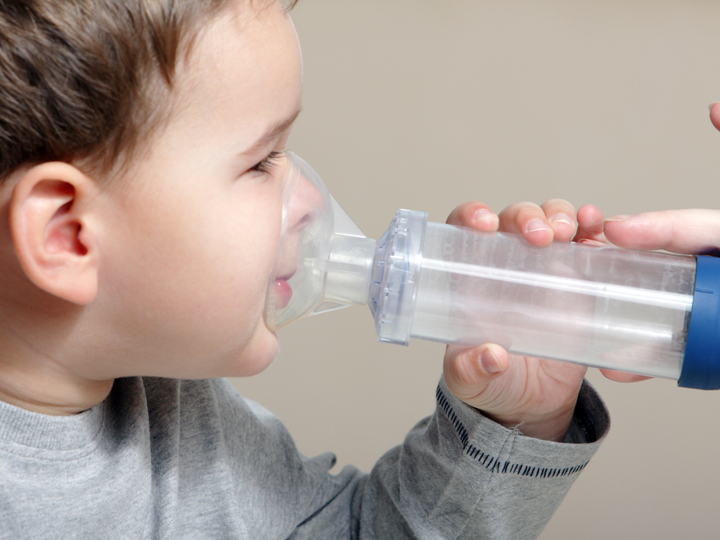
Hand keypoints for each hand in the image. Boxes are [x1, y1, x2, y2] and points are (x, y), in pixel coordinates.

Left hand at [443, 199, 586, 441]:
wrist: (532, 404)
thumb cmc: (492, 383)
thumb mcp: (470, 381)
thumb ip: (470, 370)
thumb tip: (490, 357)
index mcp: (472, 281)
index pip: (464, 231)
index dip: (472, 216)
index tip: (485, 223)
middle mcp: (507, 266)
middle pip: (513, 219)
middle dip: (526, 216)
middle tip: (541, 236)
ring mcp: (545, 269)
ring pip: (550, 221)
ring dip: (560, 215)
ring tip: (567, 232)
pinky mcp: (578, 281)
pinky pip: (586, 244)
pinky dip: (592, 229)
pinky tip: (596, 227)